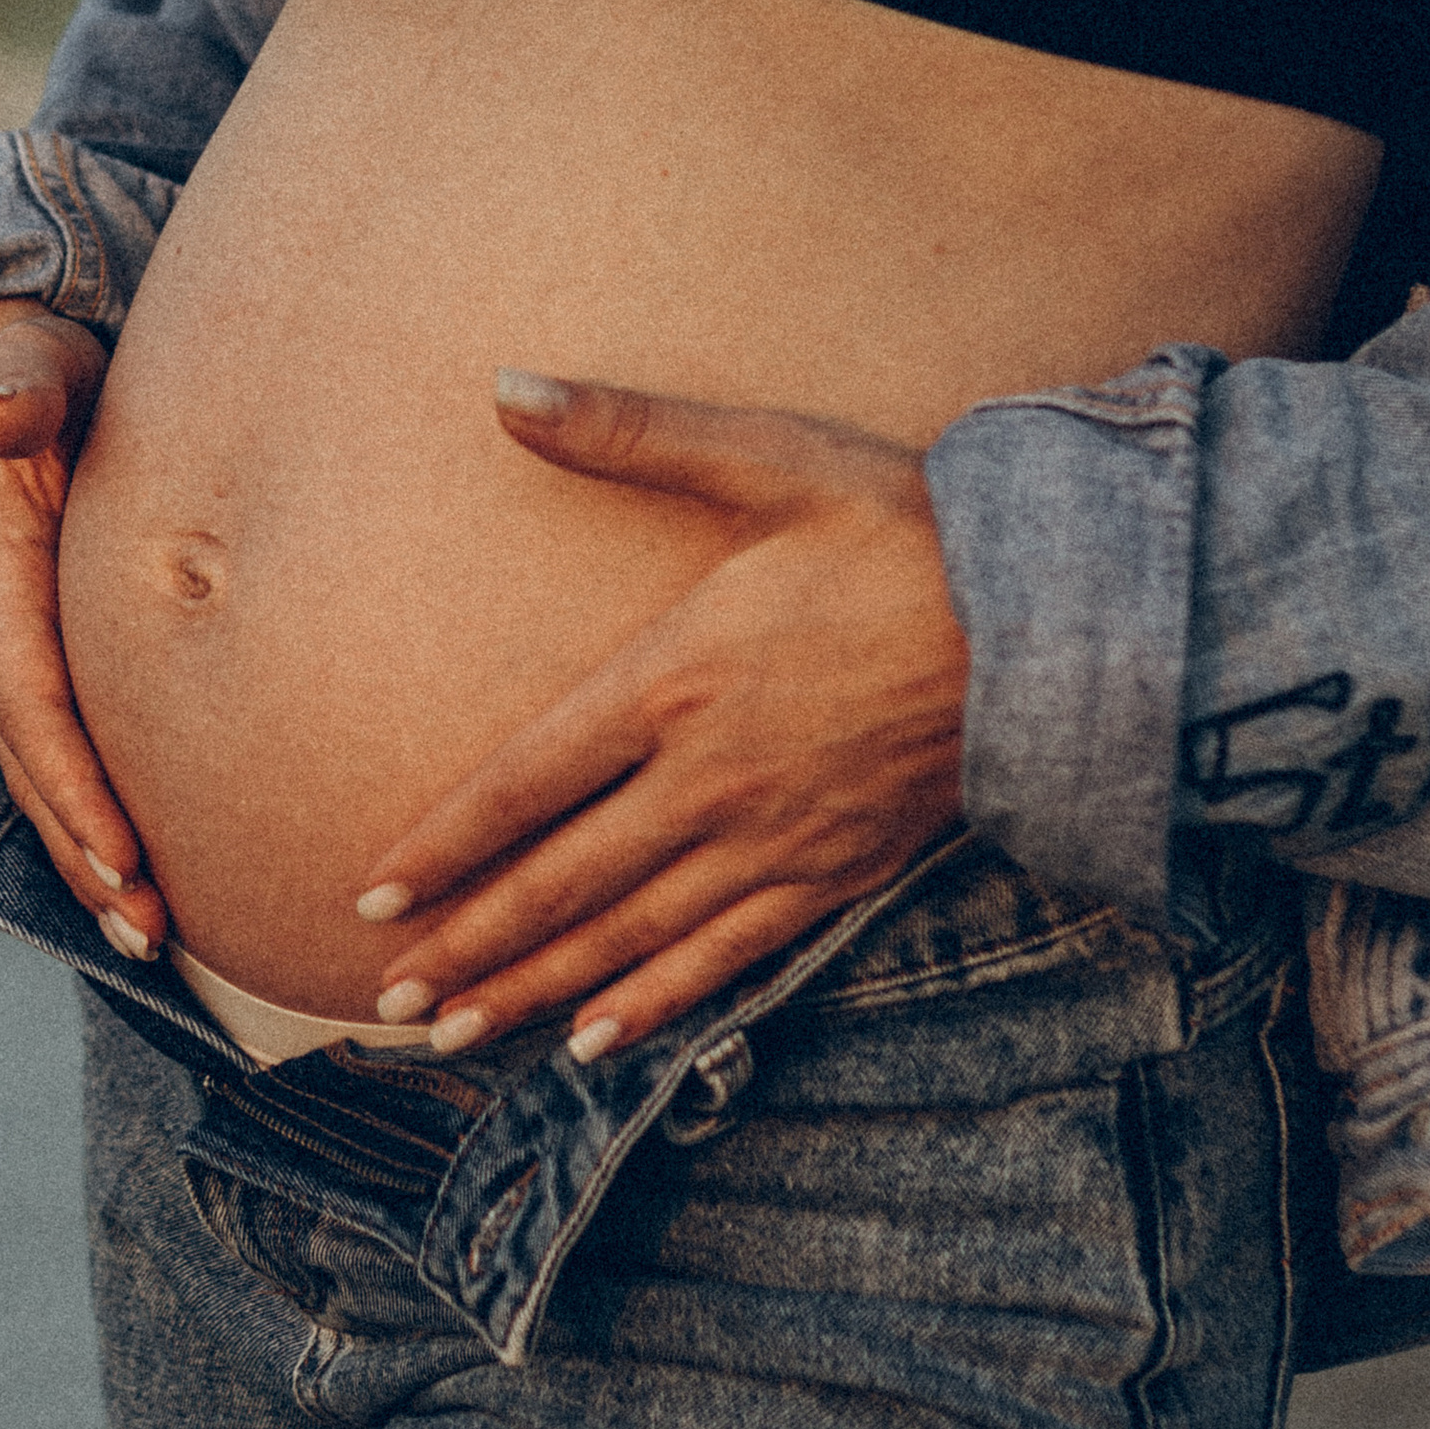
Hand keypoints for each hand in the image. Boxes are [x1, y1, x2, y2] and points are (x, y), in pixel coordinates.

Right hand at [0, 299, 165, 960]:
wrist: (21, 360)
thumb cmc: (37, 358)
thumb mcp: (25, 359)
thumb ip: (19, 390)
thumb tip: (4, 414)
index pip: (31, 695)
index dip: (71, 779)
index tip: (123, 850)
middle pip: (36, 765)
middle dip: (87, 853)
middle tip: (147, 931)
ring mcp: (23, 652)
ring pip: (50, 778)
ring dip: (93, 861)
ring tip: (151, 940)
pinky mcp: (55, 660)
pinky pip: (72, 757)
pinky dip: (103, 822)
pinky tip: (155, 885)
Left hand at [353, 369, 968, 1059]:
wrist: (1057, 618)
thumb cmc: (905, 527)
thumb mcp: (767, 458)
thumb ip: (629, 431)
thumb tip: (502, 385)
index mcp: (674, 680)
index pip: (526, 784)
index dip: (445, 846)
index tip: (372, 895)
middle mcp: (709, 780)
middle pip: (561, 881)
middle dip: (469, 945)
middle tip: (390, 999)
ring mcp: (773, 839)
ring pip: (628, 936)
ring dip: (535, 989)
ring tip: (455, 1033)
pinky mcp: (834, 875)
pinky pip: (726, 960)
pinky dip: (655, 1005)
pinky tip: (597, 1042)